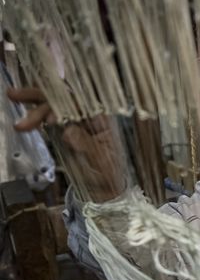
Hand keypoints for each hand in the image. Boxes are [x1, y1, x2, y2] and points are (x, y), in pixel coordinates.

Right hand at [7, 87, 126, 201]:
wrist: (102, 183)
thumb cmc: (107, 172)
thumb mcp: (100, 161)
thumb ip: (86, 145)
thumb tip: (68, 132)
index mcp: (102, 119)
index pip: (80, 104)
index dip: (62, 106)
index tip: (49, 120)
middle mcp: (88, 115)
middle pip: (64, 99)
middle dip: (41, 99)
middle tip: (15, 96)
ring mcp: (74, 120)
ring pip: (53, 105)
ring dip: (33, 103)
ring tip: (13, 99)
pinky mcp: (63, 127)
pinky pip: (48, 115)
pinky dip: (35, 114)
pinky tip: (23, 117)